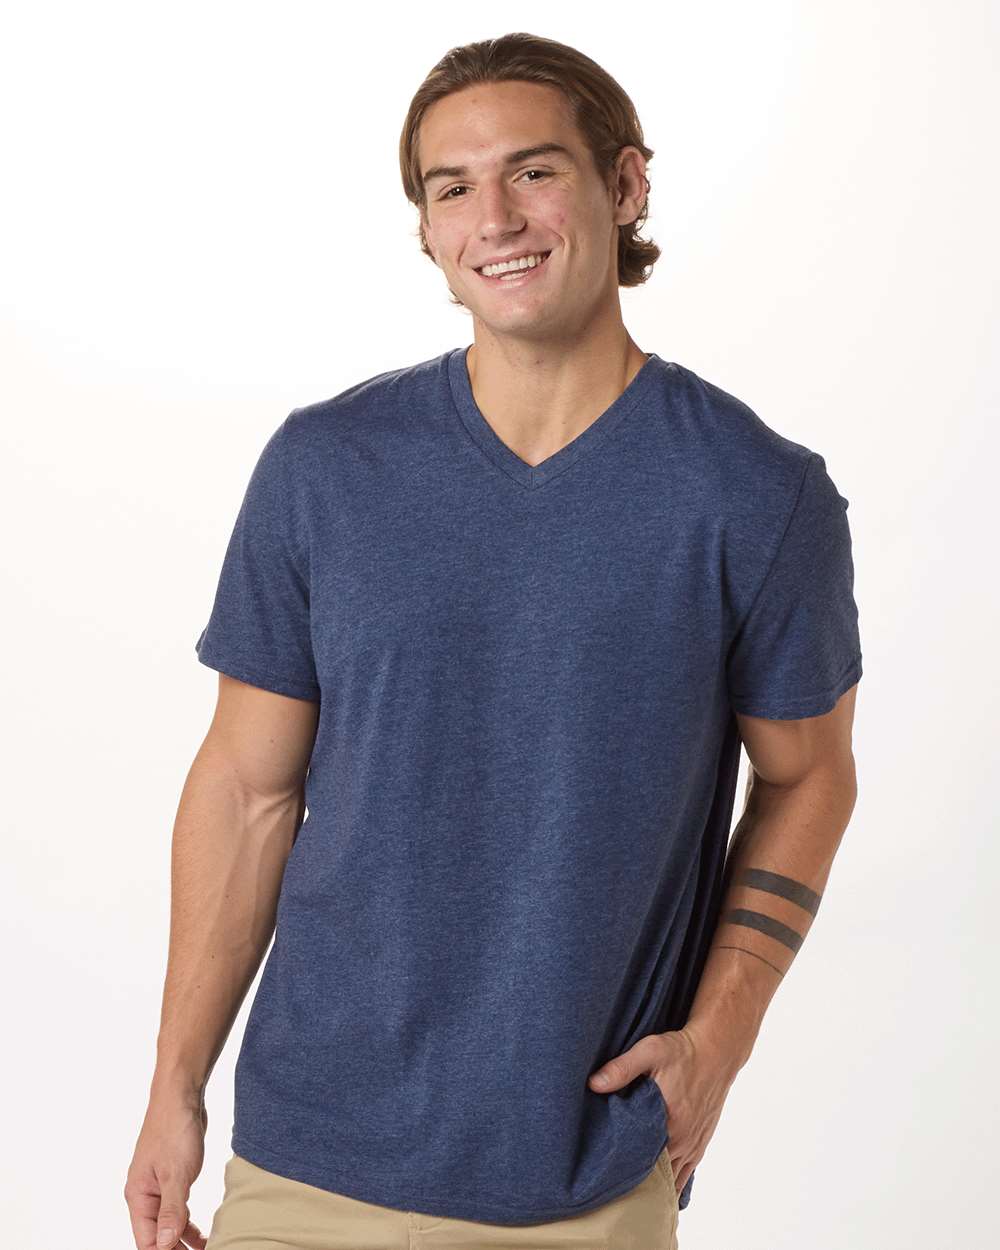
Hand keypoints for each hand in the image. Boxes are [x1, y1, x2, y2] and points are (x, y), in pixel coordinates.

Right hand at [124, 1092, 209, 1249]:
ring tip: (206, 1249)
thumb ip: (171, 1210)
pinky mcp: (173, 1178)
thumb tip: (165, 1244)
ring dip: (183, 1240)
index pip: (146, 1241)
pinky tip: (202, 1233)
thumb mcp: (176, 1173)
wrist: (181, 1096)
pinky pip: (177, 1210)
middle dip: (174, 1249)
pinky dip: (188, 1223)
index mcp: (138, 1196)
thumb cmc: (174, 1129)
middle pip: (156, 1237)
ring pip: (167, 1225)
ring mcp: (158, 1186)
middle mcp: (145, 1195)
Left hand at [588, 1026, 736, 1195]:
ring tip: (626, 1189)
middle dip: (632, 1178)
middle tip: (607, 1182)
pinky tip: (654, 1188)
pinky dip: (669, 1182)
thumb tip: (594, 1084)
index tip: (600, 1169)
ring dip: (651, 1183)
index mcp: (670, 1122)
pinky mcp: (700, 1144)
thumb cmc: (682, 1051)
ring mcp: (693, 1145)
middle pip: (653, 1173)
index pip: (640, 1158)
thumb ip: (621, 1068)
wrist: (717, 1051)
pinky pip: (685, 1175)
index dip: (619, 1166)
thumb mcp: (650, 1051)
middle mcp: (683, 1140)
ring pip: (669, 1179)